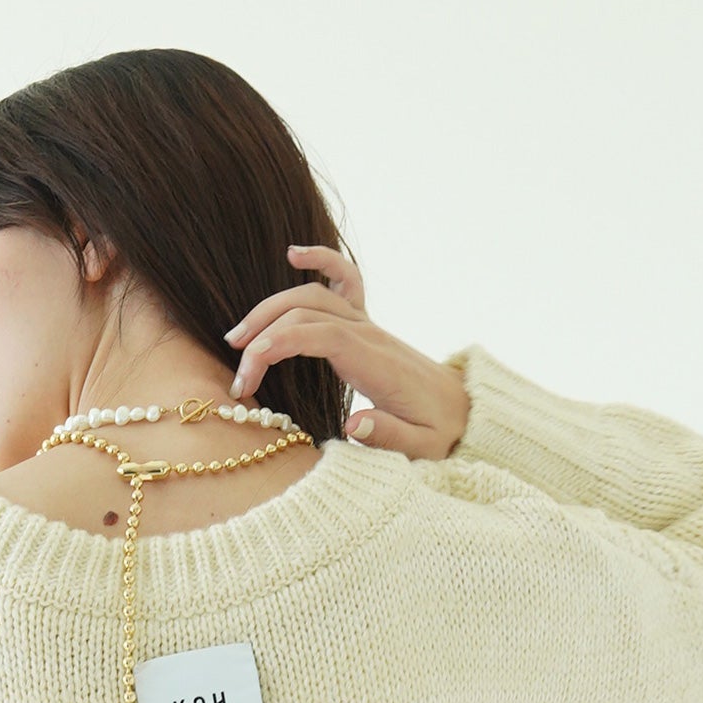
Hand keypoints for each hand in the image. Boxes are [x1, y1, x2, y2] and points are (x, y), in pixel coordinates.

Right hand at [225, 245, 468, 459]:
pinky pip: (343, 279)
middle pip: (307, 314)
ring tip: (239, 339)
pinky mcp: (366, 324)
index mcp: (378, 363)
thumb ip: (389, 436)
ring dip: (272, 311)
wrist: (464, 410)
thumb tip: (353, 425)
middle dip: (263, 337)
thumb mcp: (422, 447)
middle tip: (237, 375)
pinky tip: (294, 255)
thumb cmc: (440, 430)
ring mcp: (368, 324)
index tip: (249, 374)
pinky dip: (320, 260)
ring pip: (312, 296)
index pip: (321, 337)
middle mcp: (370, 335)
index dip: (280, 345)